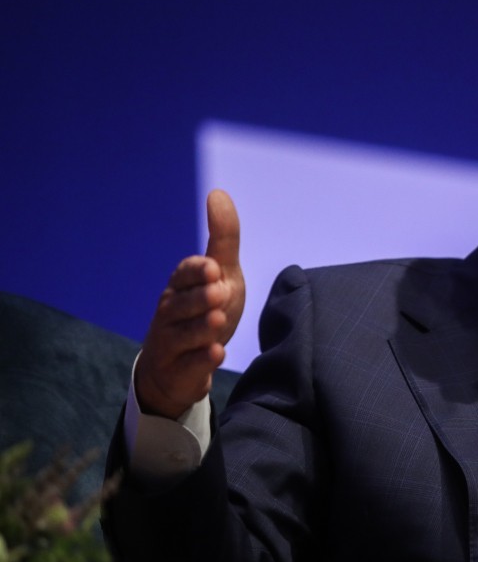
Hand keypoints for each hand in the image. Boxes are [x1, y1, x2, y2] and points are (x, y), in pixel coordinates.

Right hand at [135, 190, 244, 418]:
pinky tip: (217, 354)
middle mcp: (170, 311)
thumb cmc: (205, 313)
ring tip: (217, 322)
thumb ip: (222, 239)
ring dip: (201, 328)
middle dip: (200, 298)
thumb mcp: (222, 276)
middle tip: (219, 293)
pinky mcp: (178, 370)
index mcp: (181, 286)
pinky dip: (203, 360)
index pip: (185, 274)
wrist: (179, 368)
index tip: (212, 267)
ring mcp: (170, 341)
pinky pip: (189, 365)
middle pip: (182, 304)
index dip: (196, 272)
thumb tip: (218, 192)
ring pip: (182, 334)